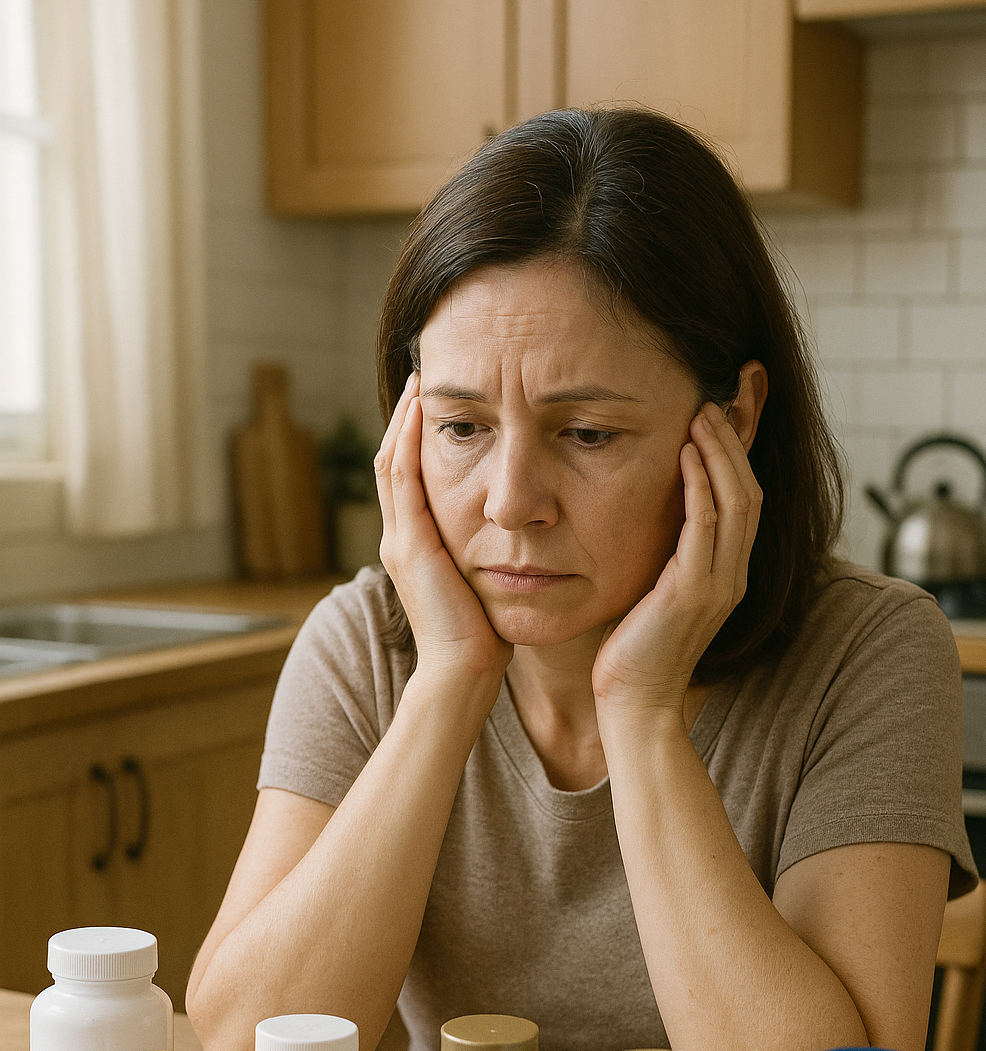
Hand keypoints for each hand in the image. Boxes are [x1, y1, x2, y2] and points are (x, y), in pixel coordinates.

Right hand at [376, 375, 512, 681]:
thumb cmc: (485, 639)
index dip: (420, 439)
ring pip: (392, 462)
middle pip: (394, 461)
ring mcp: (401, 541)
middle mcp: (401, 539)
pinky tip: (422, 410)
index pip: (410, 478)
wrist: (464, 673)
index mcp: (417, 547)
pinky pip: (403, 479)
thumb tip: (527, 533)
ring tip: (419, 382)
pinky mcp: (411, 546)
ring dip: (405, 420)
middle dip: (407, 419)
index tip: (438, 403)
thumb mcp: (489, 584)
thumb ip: (494, 555)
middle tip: (421, 377)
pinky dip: (409, 442)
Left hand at [592, 401, 761, 712]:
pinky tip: (685, 453)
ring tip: (702, 412)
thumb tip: (649, 515)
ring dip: (720, 452)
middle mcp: (733, 577)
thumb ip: (664, 555)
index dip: (738, 455)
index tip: (721, 415)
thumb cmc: (633, 651)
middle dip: (736, 442)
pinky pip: (704, 527)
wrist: (634, 704)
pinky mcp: (692, 593)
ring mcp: (718, 585)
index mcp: (727, 575)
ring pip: (736, 502)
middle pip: (750, 492)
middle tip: (718, 398)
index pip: (745, 501)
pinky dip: (699, 485)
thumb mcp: (654, 591)